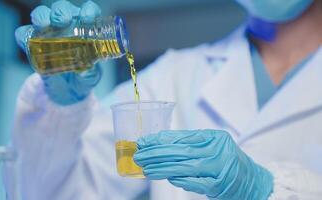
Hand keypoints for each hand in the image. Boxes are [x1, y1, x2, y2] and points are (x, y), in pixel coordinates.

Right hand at [14, 0, 101, 104]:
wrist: (66, 91)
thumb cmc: (83, 77)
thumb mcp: (90, 77)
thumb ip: (89, 73)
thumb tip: (84, 71)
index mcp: (86, 29)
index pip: (89, 12)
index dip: (88, 11)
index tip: (87, 19)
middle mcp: (66, 25)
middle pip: (63, 8)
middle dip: (61, 11)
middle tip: (62, 20)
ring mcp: (48, 32)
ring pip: (42, 14)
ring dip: (42, 16)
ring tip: (43, 25)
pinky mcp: (32, 43)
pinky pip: (24, 34)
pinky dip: (24, 35)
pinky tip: (27, 41)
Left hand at [134, 130, 272, 199]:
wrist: (253, 181)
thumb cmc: (227, 161)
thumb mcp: (212, 146)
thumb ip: (190, 143)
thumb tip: (160, 143)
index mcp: (215, 137)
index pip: (182, 137)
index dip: (160, 140)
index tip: (144, 142)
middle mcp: (218, 150)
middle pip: (181, 151)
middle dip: (156, 153)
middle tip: (140, 155)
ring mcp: (219, 168)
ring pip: (184, 166)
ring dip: (162, 168)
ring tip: (146, 168)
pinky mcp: (218, 186)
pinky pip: (195, 182)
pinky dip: (180, 180)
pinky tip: (166, 177)